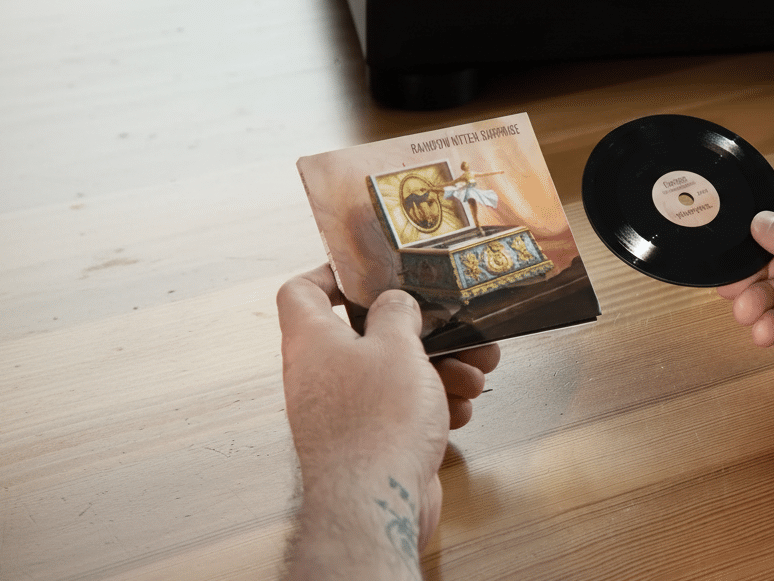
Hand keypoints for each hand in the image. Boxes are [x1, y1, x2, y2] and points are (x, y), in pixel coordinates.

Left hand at [277, 265, 498, 569]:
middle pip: (368, 335)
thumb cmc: (377, 422)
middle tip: (457, 332)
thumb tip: (394, 302)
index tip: (368, 271)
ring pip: (394, 375)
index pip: (301, 292)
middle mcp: (321, 375)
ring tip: (472, 376)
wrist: (376, 503)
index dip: (330, 274)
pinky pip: (402, 411)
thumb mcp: (397, 347)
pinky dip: (433, 407)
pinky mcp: (370, 443)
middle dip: (421, 333)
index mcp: (313, 342)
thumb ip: (397, 313)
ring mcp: (344, 412)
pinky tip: (458, 411)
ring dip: (439, 371)